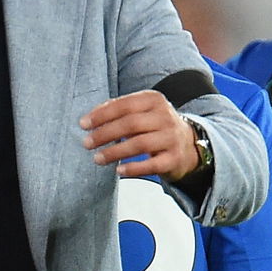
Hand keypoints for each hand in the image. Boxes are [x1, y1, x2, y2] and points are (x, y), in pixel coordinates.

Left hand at [79, 91, 198, 181]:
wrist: (188, 145)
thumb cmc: (155, 126)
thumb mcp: (141, 111)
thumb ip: (117, 110)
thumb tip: (89, 119)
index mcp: (154, 100)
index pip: (125, 105)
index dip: (102, 115)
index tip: (84, 124)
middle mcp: (165, 117)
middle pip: (131, 124)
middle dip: (105, 133)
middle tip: (87, 143)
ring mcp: (171, 138)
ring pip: (140, 144)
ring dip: (115, 152)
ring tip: (97, 158)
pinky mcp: (174, 158)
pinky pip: (152, 165)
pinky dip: (133, 168)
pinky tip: (119, 170)